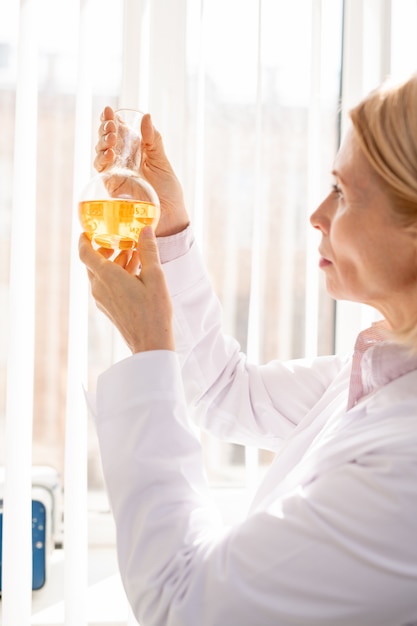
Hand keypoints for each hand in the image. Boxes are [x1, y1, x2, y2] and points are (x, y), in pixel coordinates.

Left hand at [78, 228, 174, 353]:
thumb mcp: (155, 276)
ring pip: (100, 274)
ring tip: (134, 255)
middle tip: (119, 240)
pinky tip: (135, 274)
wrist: (151, 343)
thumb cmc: (154, 311)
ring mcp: (102, 300)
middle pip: (93, 262)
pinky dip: (116, 276)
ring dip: (113, 262)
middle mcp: (99, 288)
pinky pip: (106, 286)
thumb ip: (148, 250)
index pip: (84, 252)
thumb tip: (145, 229)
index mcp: (107, 276)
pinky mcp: (108, 309)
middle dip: (104, 249)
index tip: (88, 230)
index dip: (84, 239)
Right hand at [94, 106, 189, 236]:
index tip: (109, 111)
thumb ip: (153, 140)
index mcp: (136, 150)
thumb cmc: (168, 190)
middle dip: (105, 128)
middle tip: (111, 124)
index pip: (119, 130)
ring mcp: (116, 172)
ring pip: (101, 152)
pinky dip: (102, 159)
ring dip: (102, 142)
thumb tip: (146, 116)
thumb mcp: (162, 161)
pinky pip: (101, 169)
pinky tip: (110, 153)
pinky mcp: (111, 185)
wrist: (169, 215)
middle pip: (107, 139)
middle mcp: (123, 159)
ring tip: (111, 137)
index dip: (112, 120)